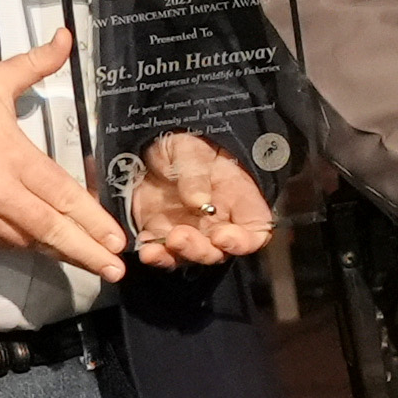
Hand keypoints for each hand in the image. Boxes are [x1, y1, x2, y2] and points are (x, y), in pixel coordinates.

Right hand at [0, 30, 127, 279]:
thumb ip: (34, 64)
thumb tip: (64, 38)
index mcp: (11, 159)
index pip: (62, 194)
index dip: (92, 219)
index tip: (116, 238)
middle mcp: (0, 195)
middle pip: (52, 229)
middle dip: (87, 252)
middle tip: (116, 270)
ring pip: (30, 242)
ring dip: (62, 254)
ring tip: (93, 265)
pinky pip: (4, 243)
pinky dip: (30, 248)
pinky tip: (50, 252)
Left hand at [127, 134, 273, 266]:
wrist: (148, 143)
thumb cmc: (185, 142)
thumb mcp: (192, 147)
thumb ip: (196, 173)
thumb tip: (200, 202)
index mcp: (238, 200)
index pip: (253, 232)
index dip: (242, 242)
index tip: (222, 237)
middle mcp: (217, 221)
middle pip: (218, 251)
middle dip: (200, 251)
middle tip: (179, 237)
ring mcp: (189, 229)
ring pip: (189, 256)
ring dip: (175, 255)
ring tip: (155, 249)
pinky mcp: (161, 232)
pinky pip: (161, 251)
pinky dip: (154, 254)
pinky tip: (145, 248)